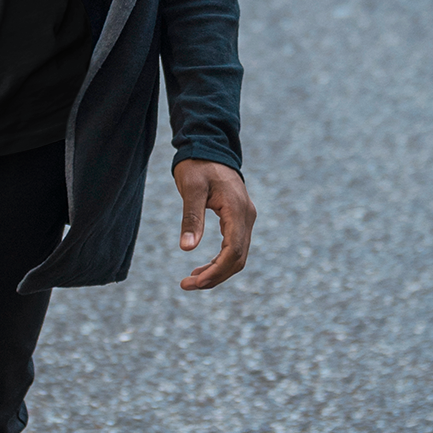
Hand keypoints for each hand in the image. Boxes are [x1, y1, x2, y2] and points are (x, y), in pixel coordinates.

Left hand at [174, 158, 254, 290]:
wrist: (209, 147)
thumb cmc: (198, 165)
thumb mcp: (191, 188)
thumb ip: (191, 218)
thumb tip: (186, 249)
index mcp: (237, 211)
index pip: (233, 252)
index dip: (216, 271)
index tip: (194, 282)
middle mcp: (246, 217)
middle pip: (237, 259)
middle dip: (214, 276)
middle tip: (186, 285)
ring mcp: (245, 219)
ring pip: (237, 256)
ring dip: (216, 272)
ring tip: (191, 281)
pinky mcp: (238, 220)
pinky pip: (233, 248)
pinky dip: (219, 262)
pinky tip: (201, 269)